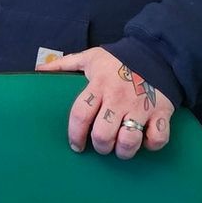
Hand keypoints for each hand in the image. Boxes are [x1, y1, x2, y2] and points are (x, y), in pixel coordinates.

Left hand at [39, 47, 174, 158]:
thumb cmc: (118, 59)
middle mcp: (118, 98)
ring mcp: (141, 106)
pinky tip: (145, 140)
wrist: (156, 52)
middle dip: (100, 146)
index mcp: (99, 85)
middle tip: (102, 145)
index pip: (80, 115)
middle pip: (102, 134)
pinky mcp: (162, 112)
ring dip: (123, 150)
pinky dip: (151, 144)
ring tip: (121, 147)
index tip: (76, 145)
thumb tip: (39, 69)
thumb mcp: (91, 57)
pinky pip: (158, 138)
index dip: (75, 135)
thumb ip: (65, 64)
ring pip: (128, 140)